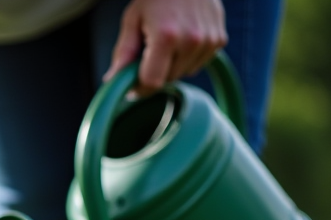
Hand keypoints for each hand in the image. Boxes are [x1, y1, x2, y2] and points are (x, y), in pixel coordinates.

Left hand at [105, 0, 226, 94]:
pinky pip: (197, 64)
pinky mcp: (219, 40)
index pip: (152, 82)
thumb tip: (111, 81)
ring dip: (171, 66)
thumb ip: (123, 53)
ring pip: (183, 73)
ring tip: (166, 41)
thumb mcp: (133, 20)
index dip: (139, 88)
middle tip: (148, 53)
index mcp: (166, 37)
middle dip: (153, 73)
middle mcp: (191, 40)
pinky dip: (187, 58)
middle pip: (167, 80)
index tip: (131, 85)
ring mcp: (209, 41)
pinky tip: (182, 39)